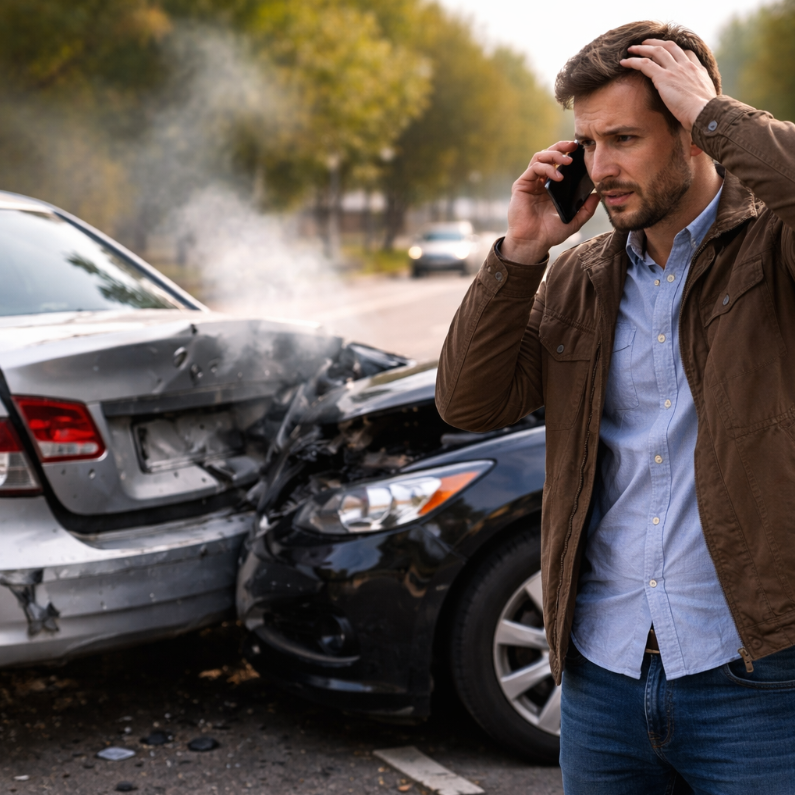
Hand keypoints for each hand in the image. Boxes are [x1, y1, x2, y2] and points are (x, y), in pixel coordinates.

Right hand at [503, 141, 599, 263]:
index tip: (581, 150)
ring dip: (554, 154)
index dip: (568, 153)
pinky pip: (534, 168)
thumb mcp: (574, 220)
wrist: (533, 243)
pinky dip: (547, 168)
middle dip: (561, 147)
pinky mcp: (521, 185)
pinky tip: (558, 176)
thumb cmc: (550, 233)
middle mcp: (540, 182)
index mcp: (552, 187)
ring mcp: (530, 183)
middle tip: (573, 147)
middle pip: (549, 154)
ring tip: (567, 161)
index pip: (559, 163)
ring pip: (540, 157)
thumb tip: (598, 195)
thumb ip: (586, 209)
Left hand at [620, 39, 716, 131]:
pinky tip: (624, 62)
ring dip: (642, 48)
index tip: (666, 49)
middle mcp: (687, 65)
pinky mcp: (664, 77)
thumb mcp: (706, 99)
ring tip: (632, 49)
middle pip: (670, 46)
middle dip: (656, 43)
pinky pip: (645, 64)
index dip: (675, 49)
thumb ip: (700, 95)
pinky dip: (633, 61)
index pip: (686, 52)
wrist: (704, 112)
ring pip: (656, 52)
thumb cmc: (705, 113)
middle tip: (645, 42)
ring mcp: (675, 69)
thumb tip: (699, 105)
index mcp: (698, 70)